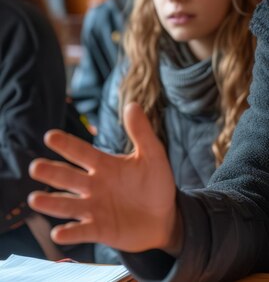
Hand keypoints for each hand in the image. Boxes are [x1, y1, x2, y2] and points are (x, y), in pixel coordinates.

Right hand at [28, 102, 181, 254]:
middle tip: (36, 167)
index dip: (68, 144)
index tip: (50, 136)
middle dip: (52, 172)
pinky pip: (82, 232)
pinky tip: (59, 232)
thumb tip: (132, 104)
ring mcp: (95, 209)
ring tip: (35, 199)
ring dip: (52, 203)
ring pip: (69, 205)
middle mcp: (95, 186)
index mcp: (105, 166)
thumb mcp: (152, 155)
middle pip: (69, 178)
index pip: (83, 152)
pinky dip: (71, 233)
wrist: (164, 217)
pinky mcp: (99, 230)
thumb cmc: (155, 184)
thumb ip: (141, 132)